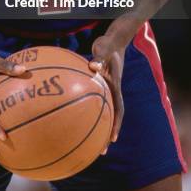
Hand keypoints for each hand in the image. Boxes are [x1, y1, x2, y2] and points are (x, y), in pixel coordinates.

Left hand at [89, 34, 125, 153]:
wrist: (113, 39)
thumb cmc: (109, 44)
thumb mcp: (105, 49)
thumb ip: (100, 58)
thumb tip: (93, 68)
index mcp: (115, 86)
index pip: (118, 109)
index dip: (116, 125)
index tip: (112, 139)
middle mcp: (111, 90)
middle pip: (111, 116)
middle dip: (106, 134)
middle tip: (100, 151)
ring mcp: (106, 87)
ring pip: (102, 110)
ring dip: (96, 125)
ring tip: (86, 140)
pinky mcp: (99, 83)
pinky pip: (91, 98)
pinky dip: (84, 107)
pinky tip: (71, 112)